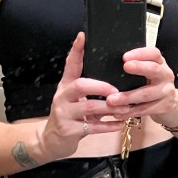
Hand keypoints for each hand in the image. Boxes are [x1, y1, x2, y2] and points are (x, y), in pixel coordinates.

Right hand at [37, 33, 133, 160]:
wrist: (52, 141)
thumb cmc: (70, 116)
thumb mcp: (75, 99)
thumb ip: (90, 89)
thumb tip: (115, 78)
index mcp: (66, 86)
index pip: (70, 64)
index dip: (76, 50)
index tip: (83, 36)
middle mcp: (63, 97)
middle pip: (80, 85)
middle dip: (101, 86)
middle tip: (117, 91)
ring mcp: (64, 114)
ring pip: (90, 107)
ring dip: (110, 108)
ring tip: (125, 109)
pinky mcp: (69, 130)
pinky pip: (93, 127)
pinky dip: (108, 125)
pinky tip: (120, 124)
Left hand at [104, 45, 177, 128]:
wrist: (172, 104)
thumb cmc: (154, 85)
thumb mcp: (149, 73)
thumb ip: (137, 68)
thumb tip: (110, 66)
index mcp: (160, 63)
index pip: (154, 53)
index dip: (140, 53)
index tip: (125, 57)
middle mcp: (165, 75)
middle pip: (154, 69)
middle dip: (139, 68)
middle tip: (125, 67)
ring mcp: (167, 91)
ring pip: (146, 94)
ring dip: (127, 97)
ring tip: (111, 100)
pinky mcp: (165, 106)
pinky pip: (145, 109)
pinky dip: (130, 112)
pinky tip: (119, 113)